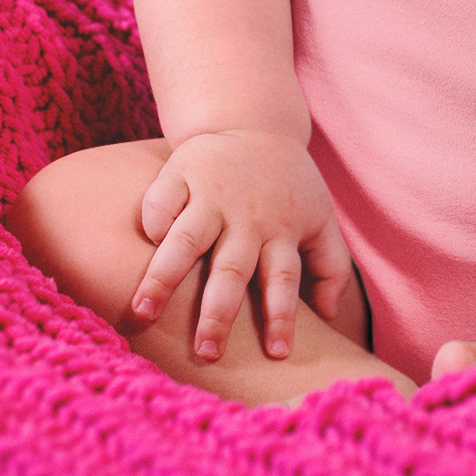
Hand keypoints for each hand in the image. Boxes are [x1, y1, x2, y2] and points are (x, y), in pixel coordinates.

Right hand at [130, 130, 350, 362]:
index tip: (277, 353)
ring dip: (164, 277)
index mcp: (280, 231)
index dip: (282, 316)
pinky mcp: (180, 172)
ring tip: (143, 313)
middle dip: (218, 313)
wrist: (254, 122)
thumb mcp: (320, 217)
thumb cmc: (287, 185)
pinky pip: (160, 201)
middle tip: (206, 352)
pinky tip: (143, 248)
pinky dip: (153, 222)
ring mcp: (210, 195)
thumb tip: (329, 315)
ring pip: (186, 240)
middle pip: (232, 270)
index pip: (284, 279)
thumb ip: (332, 266)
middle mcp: (245, 217)